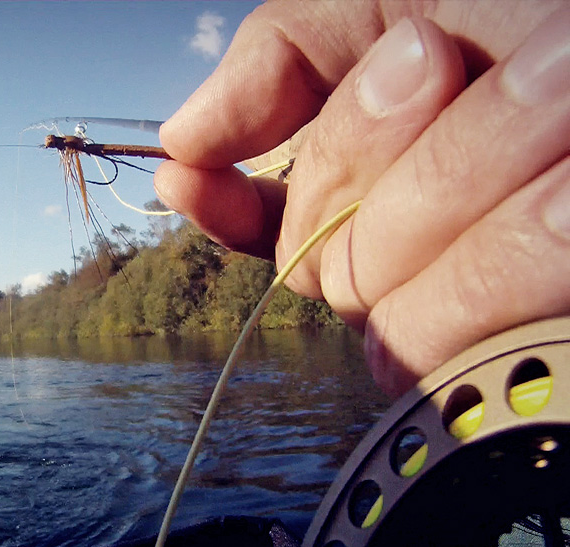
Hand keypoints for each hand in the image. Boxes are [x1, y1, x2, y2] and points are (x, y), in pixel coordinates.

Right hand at [153, 2, 568, 396]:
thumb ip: (282, 57)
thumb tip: (181, 141)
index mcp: (384, 177)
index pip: (275, 226)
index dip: (226, 208)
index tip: (190, 176)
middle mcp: (431, 247)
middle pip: (328, 266)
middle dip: (374, 155)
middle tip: (444, 54)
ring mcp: (489, 296)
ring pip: (398, 303)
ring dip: (464, 171)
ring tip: (549, 70)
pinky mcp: (542, 325)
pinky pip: (485, 323)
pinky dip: (516, 246)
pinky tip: (555, 178)